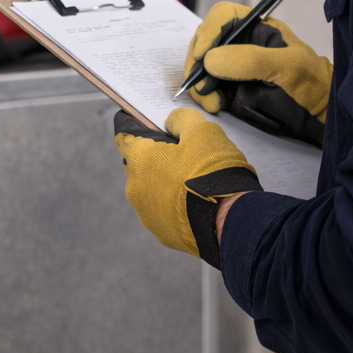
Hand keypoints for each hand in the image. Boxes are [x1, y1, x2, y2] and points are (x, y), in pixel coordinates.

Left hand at [114, 107, 261, 266]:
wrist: (228, 219)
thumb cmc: (212, 171)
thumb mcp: (202, 131)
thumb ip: (181, 119)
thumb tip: (170, 121)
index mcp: (139, 159)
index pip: (124, 137)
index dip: (136, 129)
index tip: (149, 128)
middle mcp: (135, 187)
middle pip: (139, 166)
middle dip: (155, 159)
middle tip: (181, 154)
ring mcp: (146, 213)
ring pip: (150, 191)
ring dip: (165, 183)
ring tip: (192, 180)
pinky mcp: (161, 232)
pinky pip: (163, 212)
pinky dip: (174, 205)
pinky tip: (195, 201)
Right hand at [183, 1, 332, 146]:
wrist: (321, 115)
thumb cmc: (313, 83)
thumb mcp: (288, 67)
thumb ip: (252, 60)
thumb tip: (211, 59)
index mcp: (256, 28)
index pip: (224, 16)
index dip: (208, 30)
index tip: (201, 54)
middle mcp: (241, 45)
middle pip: (205, 41)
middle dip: (198, 61)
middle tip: (201, 83)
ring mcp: (233, 68)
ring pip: (202, 67)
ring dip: (199, 83)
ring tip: (212, 102)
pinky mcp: (230, 90)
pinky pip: (207, 89)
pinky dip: (205, 97)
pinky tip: (216, 106)